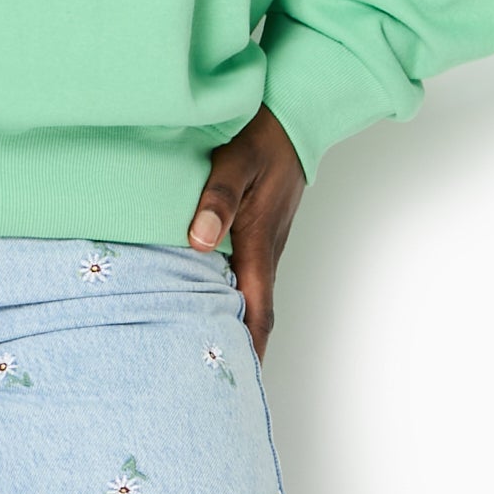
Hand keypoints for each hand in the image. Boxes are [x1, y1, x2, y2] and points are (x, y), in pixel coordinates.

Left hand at [186, 104, 305, 362]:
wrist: (295, 112)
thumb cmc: (263, 134)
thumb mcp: (237, 160)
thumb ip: (218, 198)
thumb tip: (198, 240)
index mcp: (260, 240)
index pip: (257, 308)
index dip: (249, 346)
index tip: (239, 382)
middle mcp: (267, 248)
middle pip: (256, 309)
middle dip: (242, 346)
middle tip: (217, 380)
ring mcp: (267, 238)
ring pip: (252, 291)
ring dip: (237, 320)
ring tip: (210, 348)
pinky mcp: (262, 226)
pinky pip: (248, 270)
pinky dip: (235, 292)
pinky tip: (212, 295)